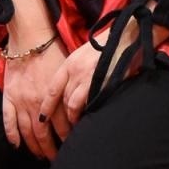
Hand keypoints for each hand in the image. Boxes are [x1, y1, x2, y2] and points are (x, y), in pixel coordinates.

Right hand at [1, 39, 66, 159]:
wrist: (30, 40)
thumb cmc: (54, 53)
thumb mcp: (69, 73)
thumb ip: (73, 92)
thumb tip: (83, 107)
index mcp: (55, 97)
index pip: (63, 125)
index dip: (68, 138)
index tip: (72, 146)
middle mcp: (37, 103)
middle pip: (44, 134)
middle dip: (51, 149)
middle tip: (56, 159)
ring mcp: (21, 102)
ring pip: (27, 132)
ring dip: (33, 147)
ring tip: (39, 156)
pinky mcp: (8, 98)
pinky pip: (8, 121)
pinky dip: (12, 135)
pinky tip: (17, 146)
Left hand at [38, 15, 162, 141]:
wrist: (126, 36)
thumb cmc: (108, 46)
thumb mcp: (85, 55)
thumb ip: (75, 72)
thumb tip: (69, 92)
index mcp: (69, 64)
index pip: (51, 90)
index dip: (46, 108)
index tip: (41, 122)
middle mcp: (75, 71)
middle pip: (61, 100)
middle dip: (60, 118)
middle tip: (60, 132)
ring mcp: (87, 77)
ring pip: (72, 105)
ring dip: (72, 119)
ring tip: (75, 129)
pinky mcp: (101, 83)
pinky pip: (87, 104)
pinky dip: (86, 113)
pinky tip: (88, 119)